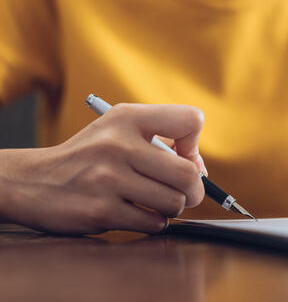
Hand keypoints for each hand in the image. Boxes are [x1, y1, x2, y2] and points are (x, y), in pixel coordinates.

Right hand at [0, 103, 206, 233]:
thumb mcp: (120, 130)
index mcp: (127, 118)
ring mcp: (108, 179)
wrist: (33, 181)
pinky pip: (153, 223)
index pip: (191, 120)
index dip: (194, 145)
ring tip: (154, 202)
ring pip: (174, 202)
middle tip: (184, 193)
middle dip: (195, 190)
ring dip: (172, 208)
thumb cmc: (91, 157)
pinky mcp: (101, 210)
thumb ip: (164, 140)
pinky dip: (153, 222)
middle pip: (189, 174)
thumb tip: (201, 171)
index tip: (182, 157)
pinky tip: (137, 214)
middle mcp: (118, 144)